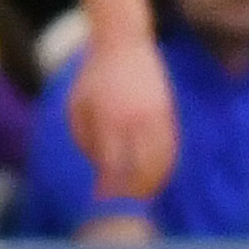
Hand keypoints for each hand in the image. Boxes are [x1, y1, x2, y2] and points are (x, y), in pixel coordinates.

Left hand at [68, 28, 176, 200]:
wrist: (124, 42)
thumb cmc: (93, 76)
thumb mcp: (77, 107)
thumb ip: (85, 139)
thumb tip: (100, 167)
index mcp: (110, 121)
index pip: (113, 167)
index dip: (110, 189)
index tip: (103, 203)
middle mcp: (136, 121)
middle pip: (141, 170)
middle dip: (133, 193)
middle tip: (125, 206)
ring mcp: (157, 117)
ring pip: (162, 161)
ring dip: (153, 182)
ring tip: (143, 196)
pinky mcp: (169, 112)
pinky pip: (171, 146)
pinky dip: (167, 165)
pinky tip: (159, 175)